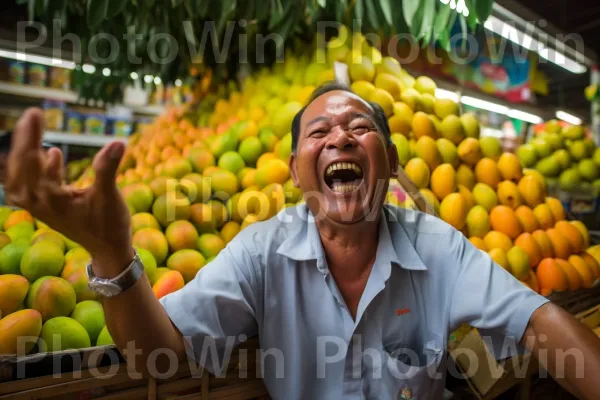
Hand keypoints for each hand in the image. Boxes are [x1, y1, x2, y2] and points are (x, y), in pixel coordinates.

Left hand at [6, 108, 132, 276]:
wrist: (108, 251)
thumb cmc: (110, 226)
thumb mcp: (110, 197)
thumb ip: (108, 169)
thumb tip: (118, 142)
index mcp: (51, 200)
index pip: (31, 162)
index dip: (30, 137)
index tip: (35, 114)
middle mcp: (39, 203)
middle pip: (18, 168)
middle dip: (23, 140)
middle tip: (33, 115)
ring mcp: (40, 207)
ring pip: (18, 177)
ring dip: (23, 154)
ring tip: (32, 132)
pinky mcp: (46, 209)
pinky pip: (28, 186)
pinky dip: (34, 168)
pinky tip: (51, 154)